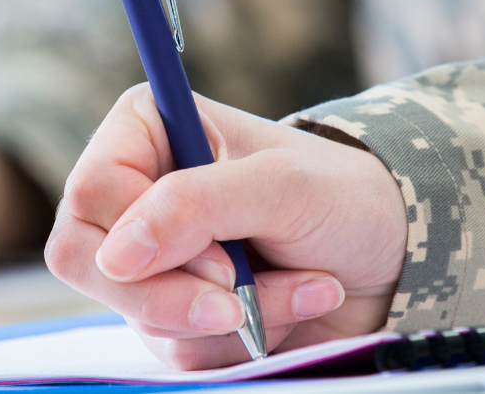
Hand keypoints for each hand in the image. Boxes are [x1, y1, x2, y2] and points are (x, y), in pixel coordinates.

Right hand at [46, 84, 405, 369]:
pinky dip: (240, 342)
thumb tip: (116, 256)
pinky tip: (291, 309)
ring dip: (230, 317)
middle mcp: (137, 195)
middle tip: (239, 301)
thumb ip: (195, 206)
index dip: (144, 238)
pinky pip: (177, 351)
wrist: (395, 255)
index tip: (222, 259)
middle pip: (89, 263)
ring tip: (302, 285)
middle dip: (174, 296)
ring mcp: (156, 260)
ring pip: (140, 317)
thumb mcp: (279, 186)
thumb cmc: (343, 196)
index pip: (90, 195)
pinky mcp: (180, 312)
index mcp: (147, 133)